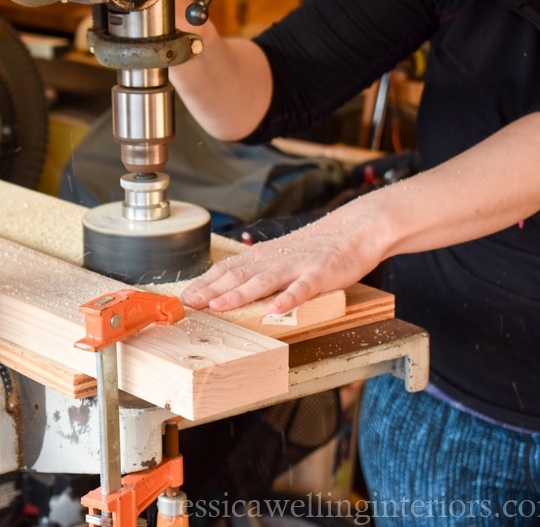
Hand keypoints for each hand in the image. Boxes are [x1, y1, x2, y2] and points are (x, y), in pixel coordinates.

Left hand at [180, 215, 383, 312]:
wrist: (355, 229)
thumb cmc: (316, 247)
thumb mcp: (281, 256)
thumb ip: (258, 270)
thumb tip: (228, 287)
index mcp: (263, 256)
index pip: (227, 269)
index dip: (205, 283)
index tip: (184, 297)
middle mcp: (275, 260)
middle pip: (238, 276)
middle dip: (211, 291)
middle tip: (189, 304)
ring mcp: (297, 266)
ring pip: (264, 281)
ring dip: (239, 294)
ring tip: (219, 307)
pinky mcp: (321, 274)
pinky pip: (303, 288)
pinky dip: (289, 299)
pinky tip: (276, 310)